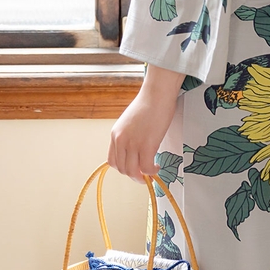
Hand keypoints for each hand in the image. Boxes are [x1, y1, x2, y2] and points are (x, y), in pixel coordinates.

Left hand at [108, 65, 183, 181]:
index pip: (112, 161)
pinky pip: (146, 168)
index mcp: (115, 134)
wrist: (157, 93)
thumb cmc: (148, 103)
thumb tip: (137, 150)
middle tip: (144, 173)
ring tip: (151, 170)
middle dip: (134, 174)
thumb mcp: (130, 122)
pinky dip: (152, 171)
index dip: (123, 168)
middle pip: (122, 169)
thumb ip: (129, 136)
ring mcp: (133, 144)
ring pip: (133, 171)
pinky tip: (157, 166)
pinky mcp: (147, 145)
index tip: (133, 168)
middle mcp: (121, 140)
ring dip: (142, 176)